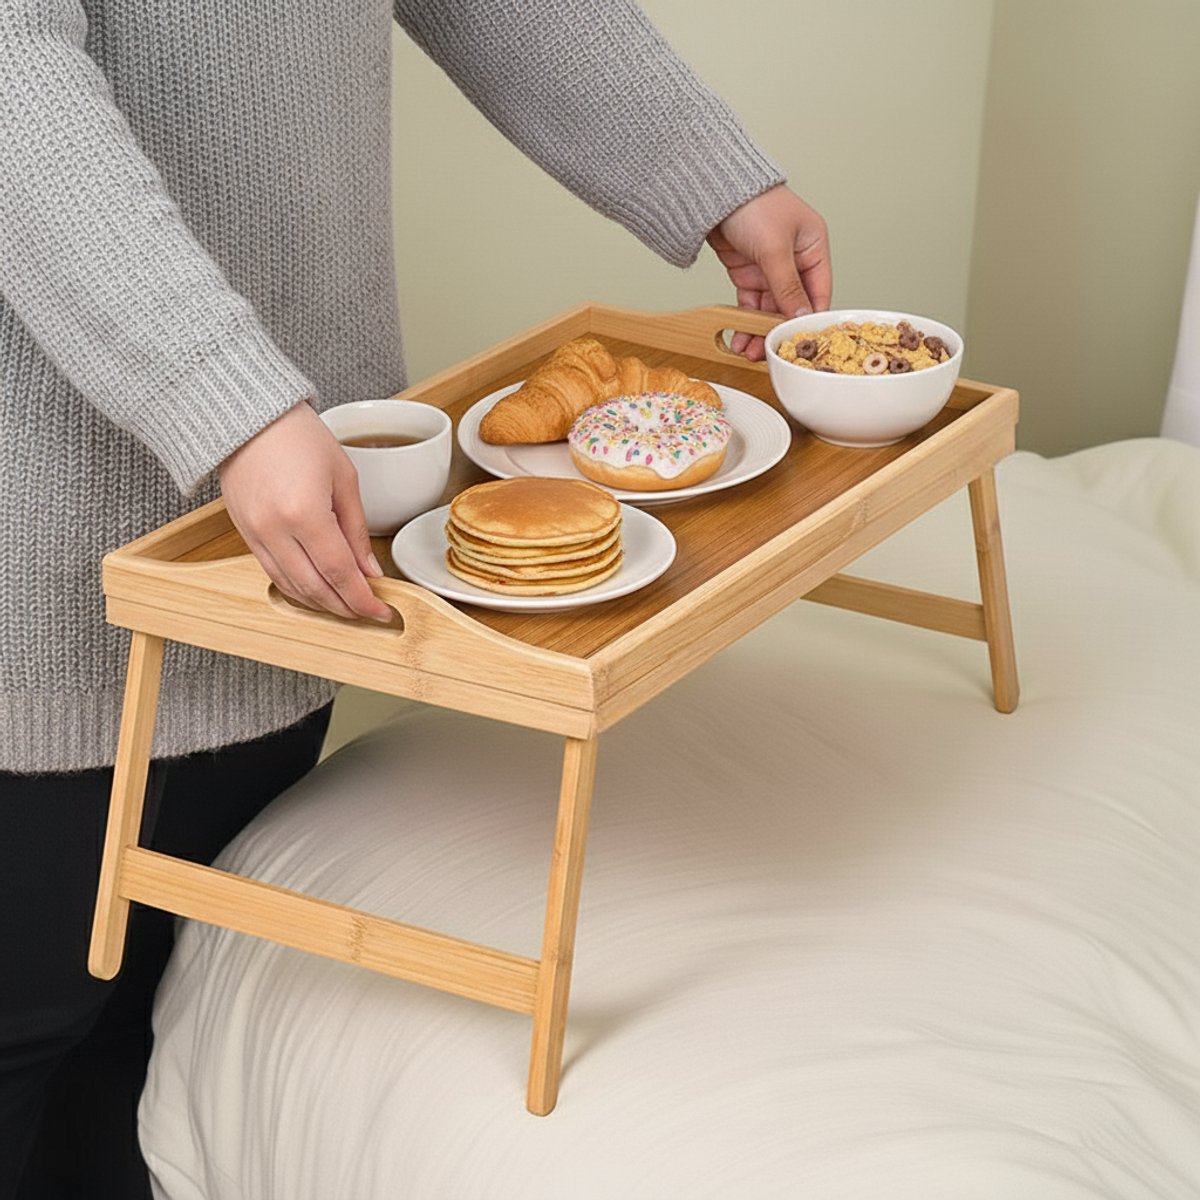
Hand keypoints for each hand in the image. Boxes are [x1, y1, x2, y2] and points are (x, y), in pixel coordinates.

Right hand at [218, 402, 393, 622]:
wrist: (249, 417)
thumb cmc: (298, 437)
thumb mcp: (344, 478)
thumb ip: (357, 530)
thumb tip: (369, 570)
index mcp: (304, 513)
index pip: (339, 572)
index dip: (362, 599)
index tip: (381, 611)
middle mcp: (275, 530)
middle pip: (314, 587)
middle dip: (344, 607)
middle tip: (367, 613)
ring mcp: (254, 534)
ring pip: (291, 586)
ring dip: (321, 602)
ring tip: (346, 604)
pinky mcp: (243, 534)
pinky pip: (272, 573)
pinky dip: (297, 587)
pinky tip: (317, 589)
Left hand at [706, 184, 832, 360]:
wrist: (712, 193)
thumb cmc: (752, 203)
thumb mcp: (774, 248)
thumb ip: (788, 285)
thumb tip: (800, 314)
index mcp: (813, 247)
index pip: (819, 292)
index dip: (810, 319)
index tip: (802, 343)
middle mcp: (795, 259)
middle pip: (792, 305)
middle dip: (780, 330)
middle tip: (772, 353)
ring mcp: (771, 268)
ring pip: (770, 309)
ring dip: (760, 331)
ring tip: (751, 352)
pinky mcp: (749, 273)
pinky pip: (750, 304)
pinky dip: (745, 321)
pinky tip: (741, 338)